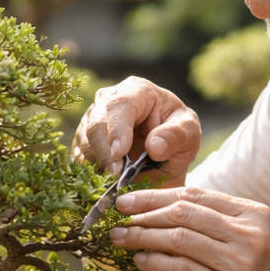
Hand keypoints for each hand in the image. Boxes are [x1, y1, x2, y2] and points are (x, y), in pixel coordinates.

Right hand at [72, 77, 200, 181]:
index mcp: (137, 91)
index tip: (121, 154)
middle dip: (105, 153)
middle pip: (96, 124)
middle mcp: (109, 100)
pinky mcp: (84, 140)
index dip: (117, 130)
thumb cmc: (178, 138)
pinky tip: (107, 180)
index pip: (120, 105)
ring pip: (84, 143)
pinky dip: (91, 172)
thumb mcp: (190, 133)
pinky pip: (79, 157)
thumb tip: (154, 146)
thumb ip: (177, 135)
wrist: (165, 158)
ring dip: (99, 165)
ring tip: (119, 180)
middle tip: (118, 176)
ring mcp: (93, 119)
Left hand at [109, 185, 269, 270]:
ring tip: (119, 238)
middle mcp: (249, 235)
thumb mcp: (257, 246)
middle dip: (143, 211)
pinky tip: (140, 262)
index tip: (130, 199)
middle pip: (184, 212)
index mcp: (256, 216)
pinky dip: (155, 263)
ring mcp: (240, 264)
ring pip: (178, 238)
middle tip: (116, 214)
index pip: (197, 196)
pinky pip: (181, 270)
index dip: (157, 196)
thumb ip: (223, 229)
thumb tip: (169, 217)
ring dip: (142, 236)